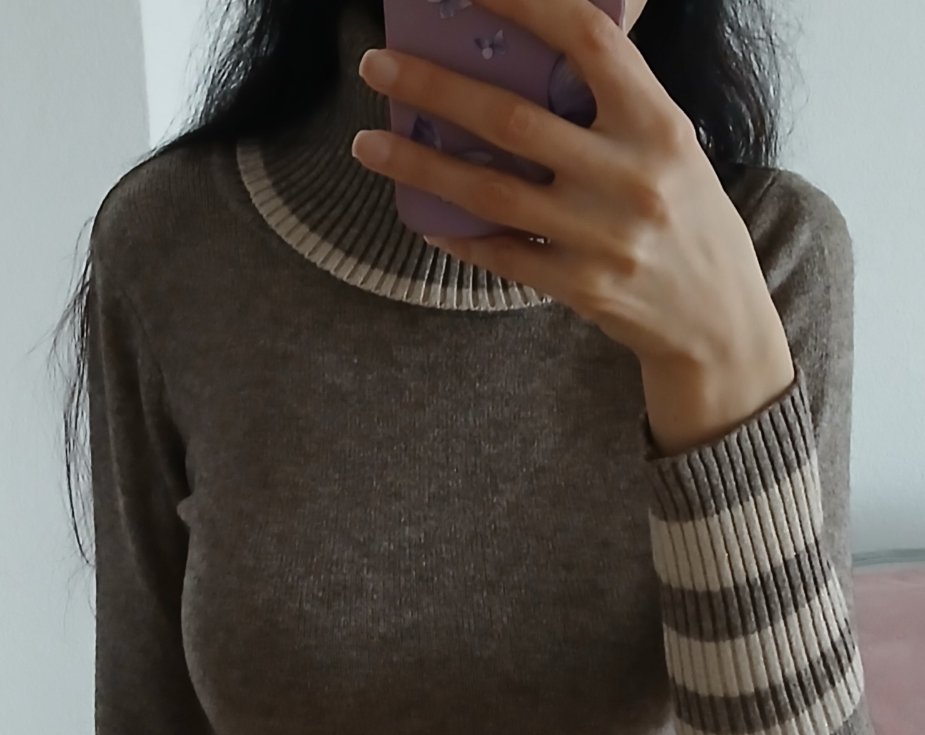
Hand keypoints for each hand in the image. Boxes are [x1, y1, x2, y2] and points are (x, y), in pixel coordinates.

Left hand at [353, 0, 786, 369]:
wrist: (717, 318)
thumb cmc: (684, 215)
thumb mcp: (669, 143)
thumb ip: (614, 99)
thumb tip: (538, 44)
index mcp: (657, 121)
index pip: (587, 37)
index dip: (525, 1)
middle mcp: (631, 174)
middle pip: (514, 118)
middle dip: (434, 87)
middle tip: (378, 66)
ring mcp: (604, 236)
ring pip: (492, 191)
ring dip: (420, 166)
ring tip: (368, 145)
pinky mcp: (583, 287)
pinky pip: (503, 254)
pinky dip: (458, 234)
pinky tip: (423, 218)